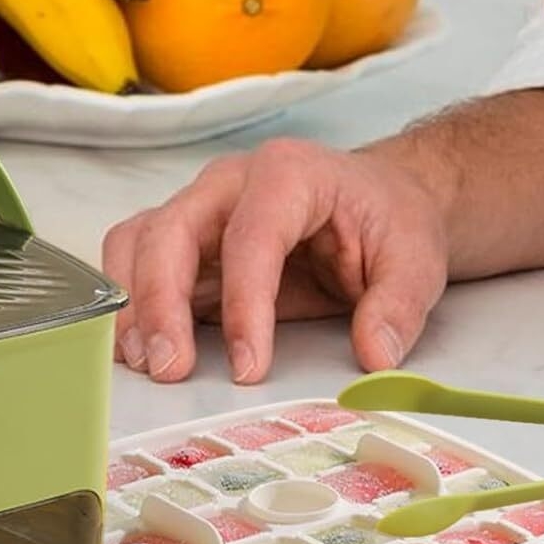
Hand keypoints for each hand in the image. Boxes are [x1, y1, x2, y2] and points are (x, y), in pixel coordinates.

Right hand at [101, 139, 448, 383]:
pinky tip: (137, 350)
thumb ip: (397, 308)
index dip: (243, 306)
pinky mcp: (185, 239)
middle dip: (160, 302)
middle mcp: (229, 183)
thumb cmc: (388, 220)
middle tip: (169, 368)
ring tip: (143, 363)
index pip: (250, 238)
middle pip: (171, 231)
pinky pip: (136, 260)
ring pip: (138, 241)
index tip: (250, 368)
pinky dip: (128, 303)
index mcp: (288, 175)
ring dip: (132, 303)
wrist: (377, 199)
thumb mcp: (415, 261)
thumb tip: (374, 358)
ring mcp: (200, 207)